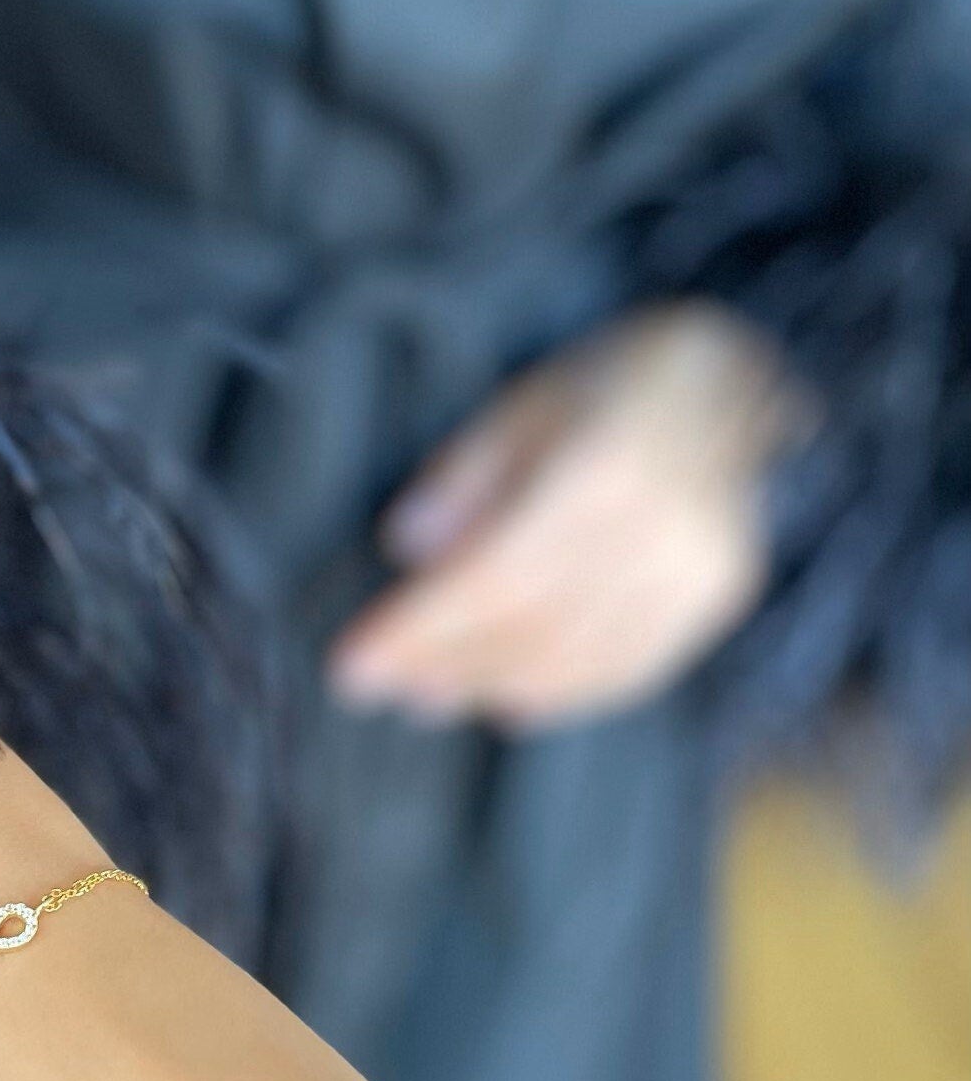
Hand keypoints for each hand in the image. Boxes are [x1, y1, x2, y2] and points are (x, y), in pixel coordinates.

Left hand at [328, 301, 809, 729]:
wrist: (727, 380)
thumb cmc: (602, 385)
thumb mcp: (516, 404)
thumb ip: (461, 477)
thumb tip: (408, 550)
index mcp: (605, 466)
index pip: (494, 574)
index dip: (420, 628)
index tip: (354, 667)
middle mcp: (663, 528)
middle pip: (531, 626)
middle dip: (444, 663)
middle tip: (377, 690)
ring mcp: (700, 570)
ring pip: (578, 659)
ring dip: (493, 686)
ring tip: (428, 696)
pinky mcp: (719, 598)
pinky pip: (629, 669)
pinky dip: (560, 694)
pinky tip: (504, 700)